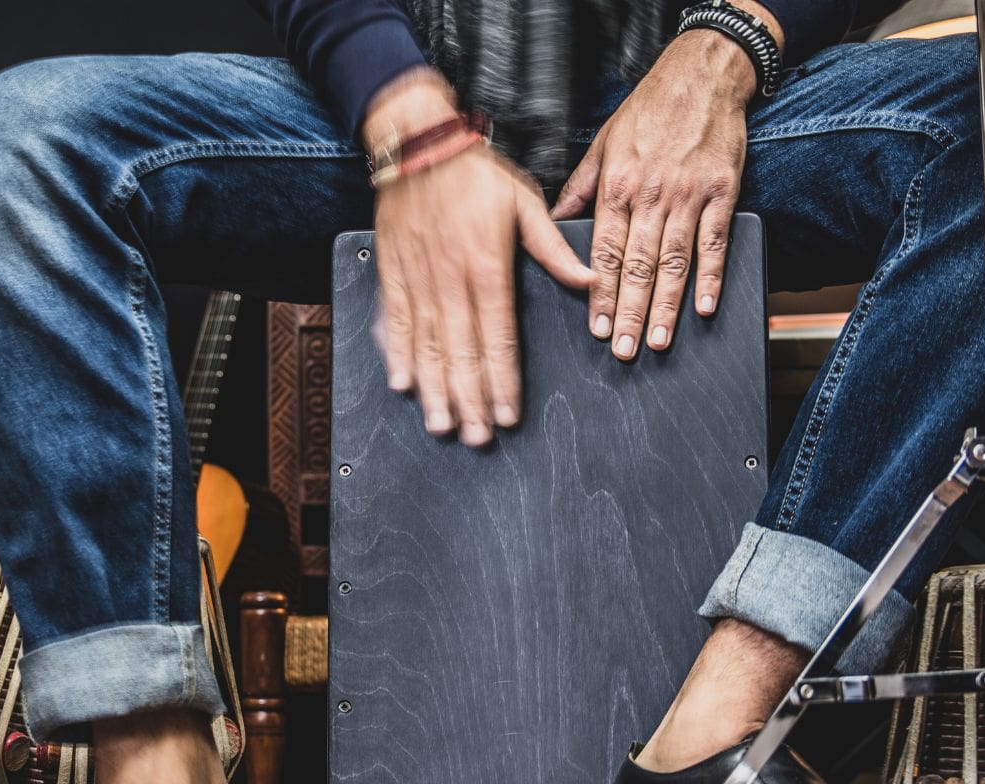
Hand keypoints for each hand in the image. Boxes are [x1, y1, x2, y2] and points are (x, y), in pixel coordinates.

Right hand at [366, 71, 594, 446]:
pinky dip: (396, 353)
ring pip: (426, 345)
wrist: (420, 145)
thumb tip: (591, 281)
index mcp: (488, 267)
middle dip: (470, 399)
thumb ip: (555, 250)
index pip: (498, 338)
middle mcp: (450, 280)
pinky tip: (403, 383)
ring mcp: (418, 279)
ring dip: (434, 388)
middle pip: (461, 352)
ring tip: (442, 424)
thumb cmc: (476, 174)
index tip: (507, 415)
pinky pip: (393, 321)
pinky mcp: (393, 273)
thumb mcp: (526, 204)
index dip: (502, 381)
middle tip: (475, 438)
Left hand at [550, 28, 764, 359]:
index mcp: (616, 186)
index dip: (598, 293)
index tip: (596, 326)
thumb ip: (580, 189)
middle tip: (622, 350)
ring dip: (667, 306)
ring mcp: (688, 195)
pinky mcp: (722, 192)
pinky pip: (715, 242)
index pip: (603, 252)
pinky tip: (705, 307)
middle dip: (628, 313)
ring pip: (674, 261)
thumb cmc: (648, 111)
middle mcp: (651, 195)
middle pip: (637, 266)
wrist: (701, 76)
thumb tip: (554, 224)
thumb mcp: (601, 144)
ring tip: (658, 341)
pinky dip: (712, 277)